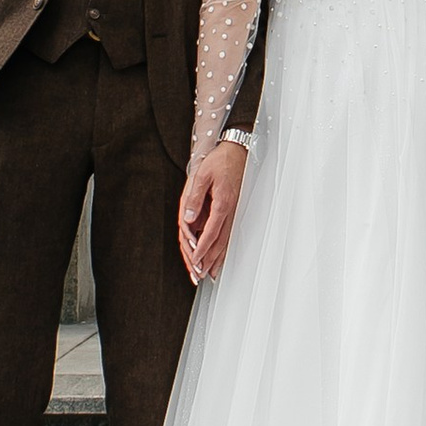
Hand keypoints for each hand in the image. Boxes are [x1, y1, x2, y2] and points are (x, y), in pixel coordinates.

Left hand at [178, 137, 248, 283]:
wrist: (238, 151)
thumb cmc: (221, 161)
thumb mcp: (202, 174)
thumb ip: (194, 197)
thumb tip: (188, 218)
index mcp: (222, 203)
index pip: (211, 232)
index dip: (202, 249)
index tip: (195, 262)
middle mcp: (229, 210)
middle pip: (219, 242)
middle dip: (209, 260)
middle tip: (200, 275)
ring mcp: (233, 212)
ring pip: (225, 241)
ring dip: (217, 258)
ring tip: (210, 273)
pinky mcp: (233, 210)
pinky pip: (228, 234)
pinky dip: (223, 248)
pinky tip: (219, 257)